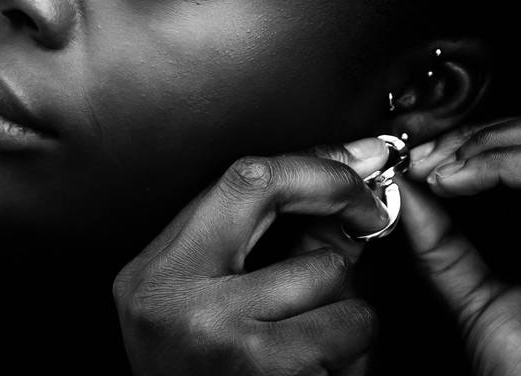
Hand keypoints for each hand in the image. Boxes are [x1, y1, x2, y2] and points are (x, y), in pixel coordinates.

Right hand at [113, 139, 393, 375]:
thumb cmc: (193, 374)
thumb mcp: (194, 300)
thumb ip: (245, 245)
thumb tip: (345, 184)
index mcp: (157, 270)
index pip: (248, 179)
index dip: (319, 167)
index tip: (362, 165)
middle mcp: (181, 302)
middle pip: (307, 242)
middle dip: (343, 260)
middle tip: (342, 268)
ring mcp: (226, 344)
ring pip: (342, 292)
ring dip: (346, 319)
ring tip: (309, 347)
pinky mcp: (269, 375)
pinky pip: (351, 341)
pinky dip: (350, 359)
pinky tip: (313, 374)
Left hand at [401, 115, 520, 375]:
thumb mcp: (474, 296)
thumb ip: (443, 243)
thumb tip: (408, 189)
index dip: (484, 138)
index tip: (424, 159)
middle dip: (487, 132)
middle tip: (427, 156)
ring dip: (492, 141)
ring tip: (438, 169)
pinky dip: (504, 165)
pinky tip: (456, 183)